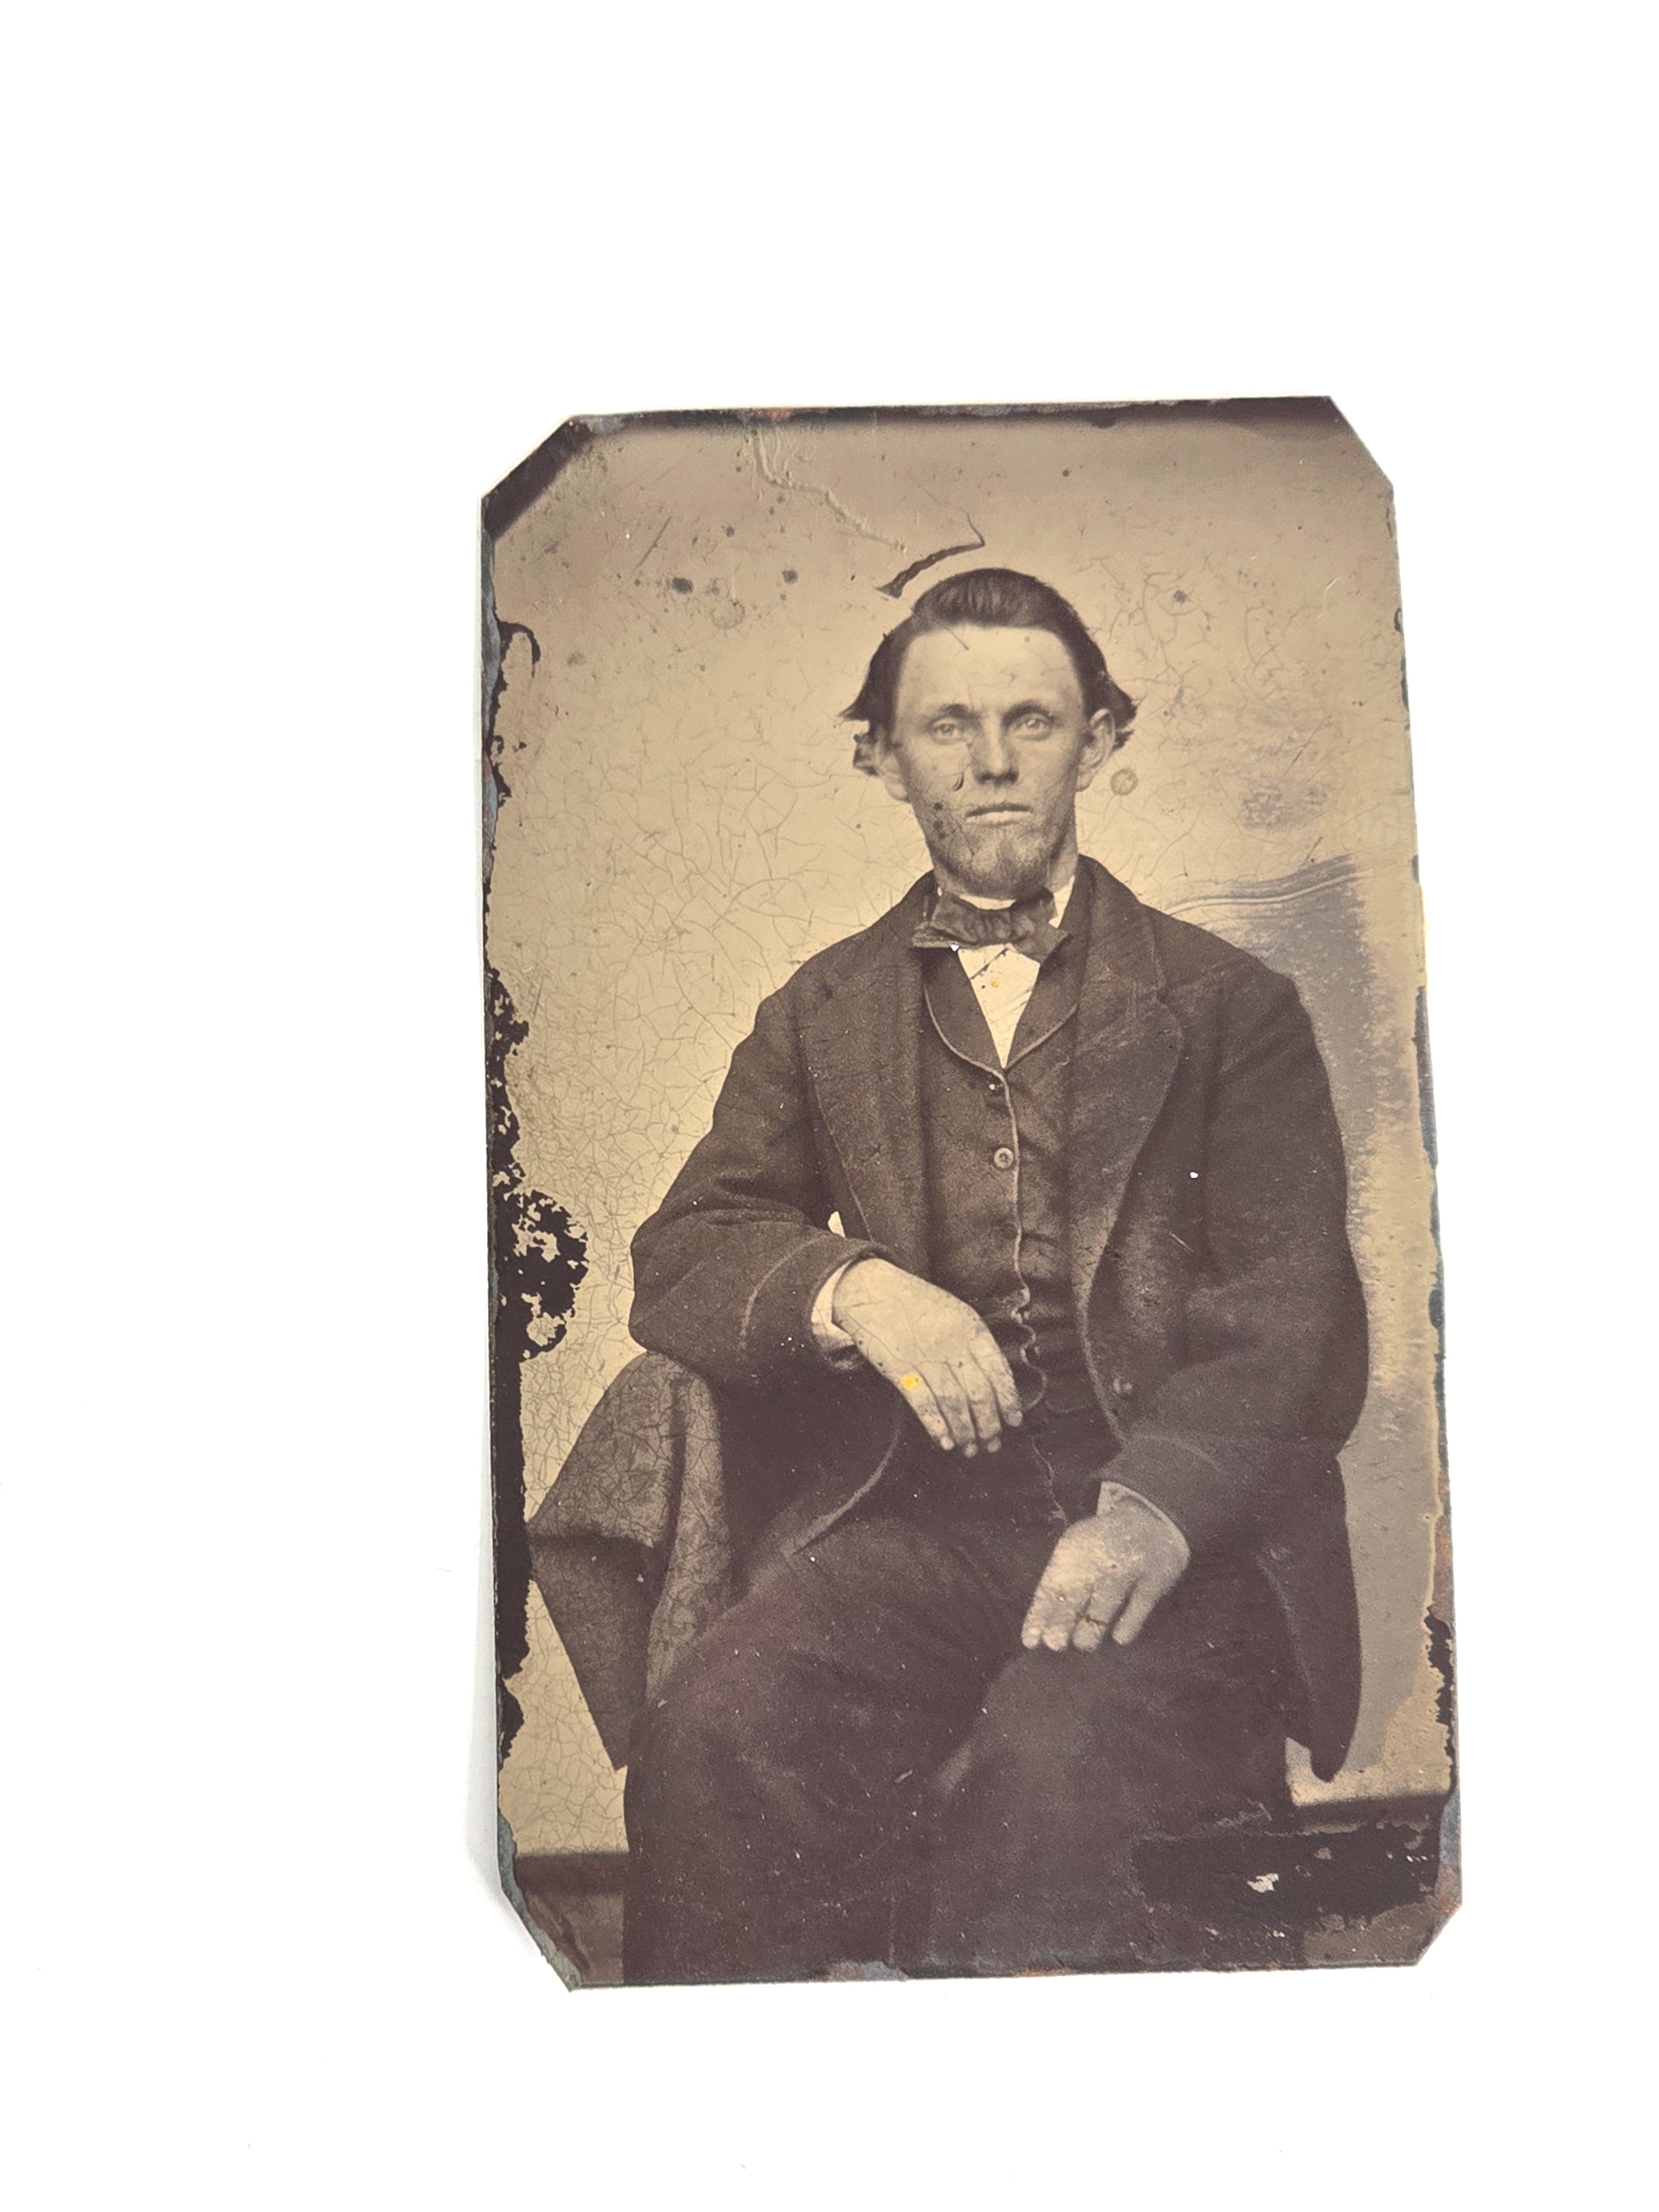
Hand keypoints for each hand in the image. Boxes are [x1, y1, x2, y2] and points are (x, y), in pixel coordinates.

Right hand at [831, 1257, 1022, 1455]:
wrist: (872, 1291)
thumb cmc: (917, 1304)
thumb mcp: (955, 1312)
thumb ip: (974, 1343)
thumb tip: (995, 1382)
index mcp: (971, 1328)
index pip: (999, 1371)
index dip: (1008, 1400)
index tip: (1014, 1421)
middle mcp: (951, 1344)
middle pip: (978, 1393)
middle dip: (989, 1425)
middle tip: (992, 1444)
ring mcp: (925, 1357)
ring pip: (954, 1403)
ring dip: (965, 1431)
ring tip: (971, 1449)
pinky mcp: (899, 1369)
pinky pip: (923, 1403)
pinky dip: (936, 1426)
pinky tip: (945, 1442)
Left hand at [1020, 1490, 1189, 1652]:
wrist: (1151, 1519)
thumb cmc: (1104, 1545)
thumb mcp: (1077, 1551)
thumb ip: (1062, 1583)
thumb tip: (1043, 1627)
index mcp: (1073, 1551)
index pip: (1051, 1587)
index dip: (1040, 1615)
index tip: (1030, 1641)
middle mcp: (1099, 1557)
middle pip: (1076, 1593)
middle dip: (1062, 1620)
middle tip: (1054, 1644)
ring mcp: (1128, 1567)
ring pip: (1106, 1602)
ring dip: (1092, 1627)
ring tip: (1083, 1645)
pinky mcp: (1155, 1578)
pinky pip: (1140, 1605)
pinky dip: (1129, 1622)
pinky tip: (1120, 1638)